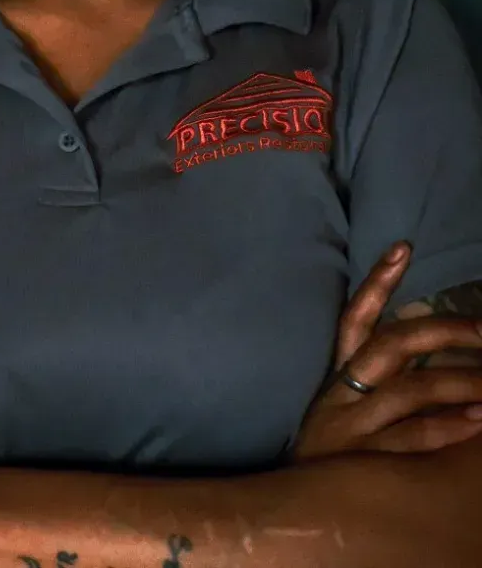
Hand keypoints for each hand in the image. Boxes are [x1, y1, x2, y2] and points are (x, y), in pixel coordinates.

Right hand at [291, 243, 481, 459]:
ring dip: (459, 382)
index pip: (356, 316)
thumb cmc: (331, 450)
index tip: (403, 247)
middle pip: (392, 345)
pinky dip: (446, 428)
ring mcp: (353, 424)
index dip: (378, 282)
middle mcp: (343, 390)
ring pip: (411, 390)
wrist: (291, 508)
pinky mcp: (363, 461)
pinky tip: (476, 423)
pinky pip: (411, 438)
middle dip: (443, 331)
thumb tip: (427, 341)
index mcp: (339, 373)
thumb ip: (380, 376)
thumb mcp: (346, 405)